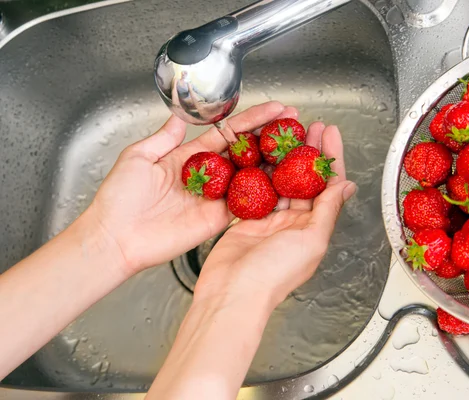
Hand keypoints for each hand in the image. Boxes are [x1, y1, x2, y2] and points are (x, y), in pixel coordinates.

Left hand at [87, 101, 296, 274]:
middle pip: (246, 151)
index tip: (274, 109)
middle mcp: (208, 175)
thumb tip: (180, 116)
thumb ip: (164, 137)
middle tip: (294, 124)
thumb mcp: (138, 156)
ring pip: (251, 175)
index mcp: (190, 157)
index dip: (252, 121)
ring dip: (273, 161)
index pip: (228, 133)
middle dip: (271, 137)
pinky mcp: (218, 218)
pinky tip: (283, 179)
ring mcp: (216, 197)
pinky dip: (265, 192)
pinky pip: (246, 203)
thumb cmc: (119, 198)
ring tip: (296, 146)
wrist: (116, 237)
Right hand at [194, 123, 355, 308]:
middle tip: (309, 125)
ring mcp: (270, 220)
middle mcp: (295, 223)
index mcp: (314, 228)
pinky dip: (258, 172)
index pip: (328, 186)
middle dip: (308, 152)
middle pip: (304, 179)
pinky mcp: (247, 220)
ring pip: (280, 181)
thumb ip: (328, 210)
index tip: (330, 134)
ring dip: (284, 157)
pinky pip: (256, 190)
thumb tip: (347, 186)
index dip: (330, 158)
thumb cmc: (274, 274)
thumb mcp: (311, 239)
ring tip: (285, 133)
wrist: (232, 293)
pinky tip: (260, 155)